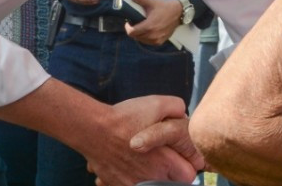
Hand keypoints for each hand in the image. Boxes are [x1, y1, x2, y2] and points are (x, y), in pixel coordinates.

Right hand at [85, 95, 202, 185]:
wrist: (92, 130)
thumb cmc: (125, 118)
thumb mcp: (157, 104)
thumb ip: (177, 108)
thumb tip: (183, 114)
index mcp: (165, 161)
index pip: (188, 176)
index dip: (187, 166)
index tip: (181, 157)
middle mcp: (151, 177)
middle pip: (171, 183)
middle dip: (170, 173)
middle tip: (163, 158)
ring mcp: (133, 183)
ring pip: (149, 185)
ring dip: (149, 176)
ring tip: (142, 161)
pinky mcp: (116, 184)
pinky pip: (129, 185)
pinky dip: (130, 178)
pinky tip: (125, 165)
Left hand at [124, 0, 181, 45]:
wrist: (179, 12)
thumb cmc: (165, 7)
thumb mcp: (151, 2)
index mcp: (149, 26)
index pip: (132, 32)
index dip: (127, 28)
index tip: (128, 23)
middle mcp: (152, 35)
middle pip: (135, 37)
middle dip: (133, 31)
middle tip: (134, 24)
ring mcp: (157, 39)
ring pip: (142, 40)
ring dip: (139, 35)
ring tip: (140, 27)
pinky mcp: (161, 41)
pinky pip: (149, 42)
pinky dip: (146, 38)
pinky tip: (147, 31)